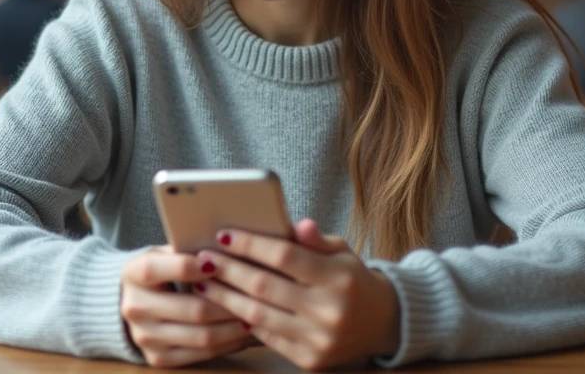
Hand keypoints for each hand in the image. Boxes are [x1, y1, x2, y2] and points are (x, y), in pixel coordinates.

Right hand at [120, 246, 251, 367]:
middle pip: (192, 309)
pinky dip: (229, 344)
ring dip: (236, 327)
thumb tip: (230, 243)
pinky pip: (202, 355)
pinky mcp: (158, 358)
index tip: (217, 262)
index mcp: (133, 273)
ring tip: (259, 314)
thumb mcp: (165, 252)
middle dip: (231, 302)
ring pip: (202, 336)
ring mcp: (145, 338)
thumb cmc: (162, 270)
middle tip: (258, 295)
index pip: (157, 270)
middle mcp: (135, 308)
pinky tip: (245, 334)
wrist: (133, 300)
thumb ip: (189, 248)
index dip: (189, 266)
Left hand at [195, 219, 400, 370]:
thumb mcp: (342, 252)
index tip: (224, 235)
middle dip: (228, 270)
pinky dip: (244, 321)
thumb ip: (316, 240)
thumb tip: (296, 224)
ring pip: (258, 316)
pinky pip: (267, 338)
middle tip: (202, 258)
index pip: (285, 256)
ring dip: (226, 298)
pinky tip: (227, 306)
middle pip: (265, 286)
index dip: (251, 244)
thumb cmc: (352, 279)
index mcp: (340, 277)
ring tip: (204, 283)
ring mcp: (319, 340)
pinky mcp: (310, 361)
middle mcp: (330, 311)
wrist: (382, 323)